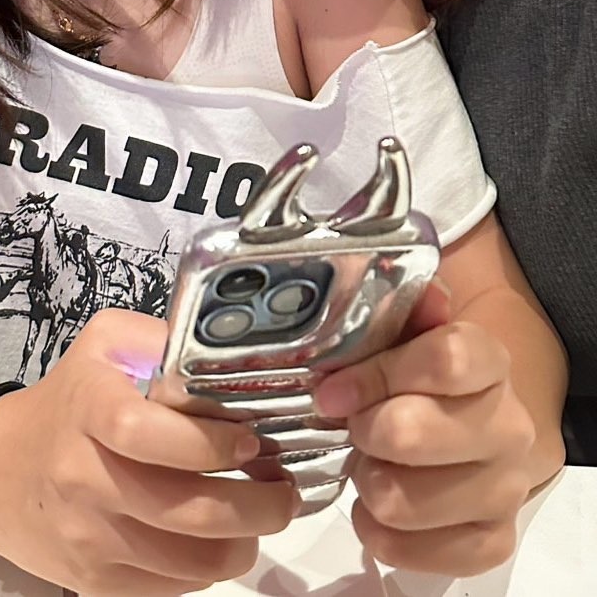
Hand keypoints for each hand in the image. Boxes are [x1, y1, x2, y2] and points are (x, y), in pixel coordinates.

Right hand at [0, 308, 296, 594]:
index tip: (252, 441)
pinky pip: (169, 589)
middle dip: (256, 506)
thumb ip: (162, 340)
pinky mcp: (91, 583)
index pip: (147, 432)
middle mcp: (85, 478)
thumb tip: (228, 352)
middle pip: (184, 510)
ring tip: (264, 519)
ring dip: (242, 544)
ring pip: (187, 562)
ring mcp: (88, 538)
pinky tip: (219, 541)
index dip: (208, 442)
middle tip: (286, 492)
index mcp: (89, 410)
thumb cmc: (66, 399)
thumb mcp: (105, 345)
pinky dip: (206, 570)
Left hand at [313, 283, 535, 575]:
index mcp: (490, 362)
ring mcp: (505, 488)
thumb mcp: (409, 331)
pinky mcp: (491, 541)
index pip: (443, 359)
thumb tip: (373, 290)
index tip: (332, 391)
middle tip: (353, 428)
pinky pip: (415, 552)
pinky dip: (379, 533)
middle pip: (411, 433)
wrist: (476, 426)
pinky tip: (376, 508)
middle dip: (363, 431)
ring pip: (403, 500)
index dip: (376, 374)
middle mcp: (508, 426)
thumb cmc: (423, 375)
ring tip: (368, 464)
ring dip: (368, 483)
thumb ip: (393, 311)